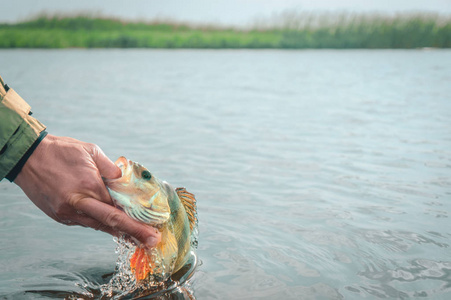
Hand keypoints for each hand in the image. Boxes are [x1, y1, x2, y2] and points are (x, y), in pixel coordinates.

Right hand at [14, 134, 160, 248]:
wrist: (26, 157)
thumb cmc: (60, 150)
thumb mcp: (90, 151)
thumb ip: (110, 167)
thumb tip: (124, 180)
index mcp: (88, 186)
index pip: (117, 208)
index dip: (135, 218)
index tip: (152, 227)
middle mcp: (78, 203)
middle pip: (111, 222)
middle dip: (134, 233)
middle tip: (152, 240)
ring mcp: (67, 213)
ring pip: (98, 225)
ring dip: (117, 231)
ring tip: (136, 236)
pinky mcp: (60, 216)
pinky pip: (85, 222)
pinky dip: (100, 223)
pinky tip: (113, 225)